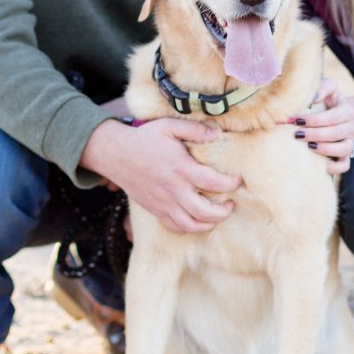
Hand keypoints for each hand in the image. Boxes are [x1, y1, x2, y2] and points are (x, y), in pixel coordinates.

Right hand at [81, 118, 240, 234]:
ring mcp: (163, 203)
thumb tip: (217, 134)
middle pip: (205, 212)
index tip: (237, 180)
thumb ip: (195, 130)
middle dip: (223, 212)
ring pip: (191, 225)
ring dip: (208, 224)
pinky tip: (196, 219)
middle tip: (230, 204)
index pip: (214, 183)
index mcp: (181, 168)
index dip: (231, 184)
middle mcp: (174, 189)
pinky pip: (175, 227)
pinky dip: (189, 227)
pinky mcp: (155, 210)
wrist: (115, 154)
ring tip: (216, 215)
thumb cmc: (144, 138)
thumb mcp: (169, 126)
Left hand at [290, 81, 353, 175]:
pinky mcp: (345, 155)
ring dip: (325, 149)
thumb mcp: (327, 87)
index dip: (315, 120)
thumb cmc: (327, 99)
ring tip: (308, 146)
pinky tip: (322, 166)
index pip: (333, 117)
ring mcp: (349, 142)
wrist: (337, 112)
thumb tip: (313, 98)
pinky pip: (345, 165)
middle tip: (296, 134)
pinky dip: (336, 168)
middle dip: (315, 134)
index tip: (296, 120)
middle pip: (337, 133)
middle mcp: (351, 127)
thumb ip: (322, 87)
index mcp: (347, 110)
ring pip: (344, 149)